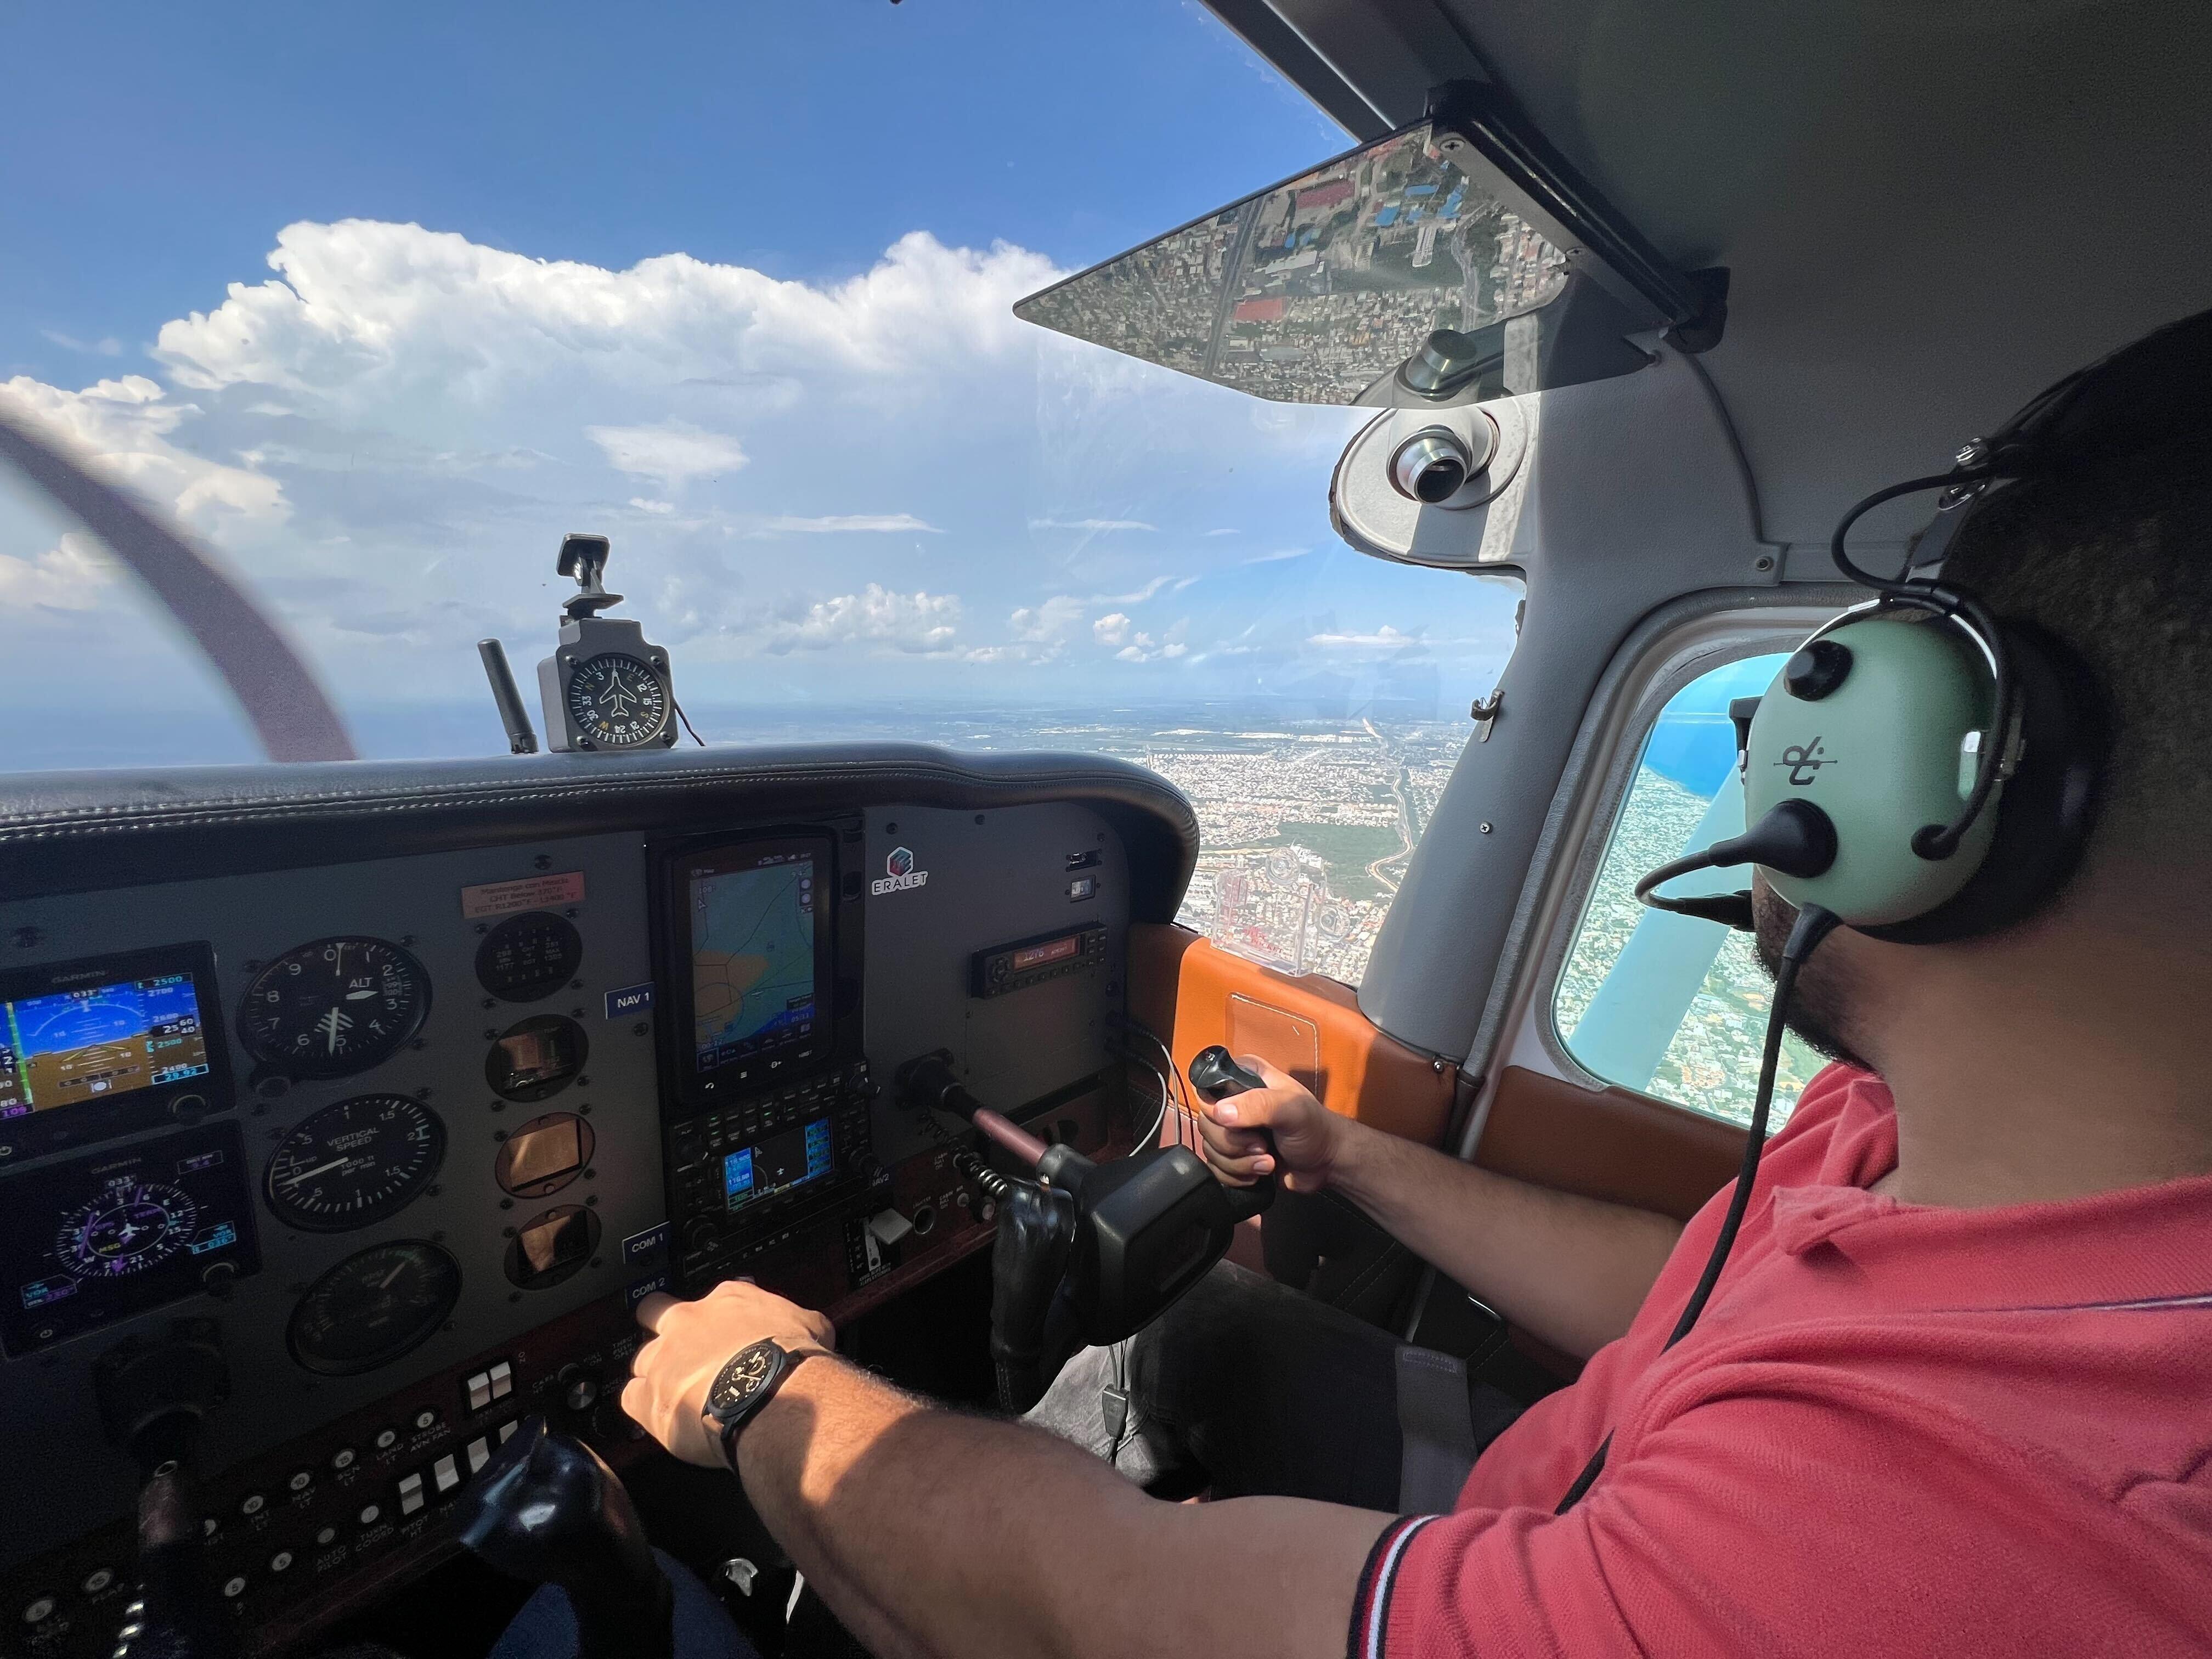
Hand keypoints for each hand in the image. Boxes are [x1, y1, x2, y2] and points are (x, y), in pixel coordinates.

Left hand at [622, 1280, 836, 1468]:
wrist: (773, 1395)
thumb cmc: (793, 1361)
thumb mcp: (812, 1326)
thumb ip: (798, 1321)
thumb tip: (810, 1328)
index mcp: (727, 1299)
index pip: (710, 1300)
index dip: (714, 1319)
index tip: (722, 1334)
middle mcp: (688, 1321)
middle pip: (655, 1314)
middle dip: (663, 1331)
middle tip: (682, 1354)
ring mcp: (663, 1359)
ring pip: (642, 1361)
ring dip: (656, 1376)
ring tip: (679, 1397)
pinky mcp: (648, 1398)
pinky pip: (631, 1398)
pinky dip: (643, 1408)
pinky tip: (663, 1418)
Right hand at [1192, 1054, 1347, 1193]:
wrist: (1326, 1163)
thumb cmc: (1313, 1129)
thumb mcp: (1291, 1110)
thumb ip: (1257, 1106)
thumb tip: (1220, 1114)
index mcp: (1244, 1077)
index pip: (1207, 1089)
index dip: (1218, 1112)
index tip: (1244, 1125)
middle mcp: (1233, 1101)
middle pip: (1206, 1124)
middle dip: (1234, 1145)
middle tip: (1263, 1147)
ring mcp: (1232, 1130)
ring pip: (1210, 1150)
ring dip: (1239, 1164)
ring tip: (1268, 1163)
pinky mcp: (1233, 1156)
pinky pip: (1215, 1169)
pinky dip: (1236, 1177)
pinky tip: (1258, 1174)